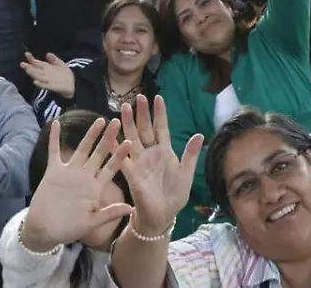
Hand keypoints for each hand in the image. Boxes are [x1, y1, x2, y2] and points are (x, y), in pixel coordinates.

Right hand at [20, 53, 76, 97]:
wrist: (73, 84)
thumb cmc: (65, 74)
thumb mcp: (60, 64)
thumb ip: (54, 59)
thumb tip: (47, 54)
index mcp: (46, 68)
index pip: (37, 63)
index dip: (31, 59)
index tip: (26, 53)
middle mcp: (45, 74)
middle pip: (35, 70)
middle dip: (28, 67)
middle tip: (22, 64)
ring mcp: (47, 81)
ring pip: (38, 77)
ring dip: (32, 74)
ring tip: (27, 70)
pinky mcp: (52, 87)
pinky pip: (45, 86)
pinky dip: (40, 84)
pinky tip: (35, 82)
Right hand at [20, 117, 131, 251]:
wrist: (45, 230)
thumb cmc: (68, 228)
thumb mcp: (91, 222)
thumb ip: (109, 213)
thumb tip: (131, 209)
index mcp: (95, 187)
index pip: (111, 168)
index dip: (120, 155)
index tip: (130, 141)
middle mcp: (84, 176)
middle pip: (99, 153)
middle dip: (108, 138)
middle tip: (117, 122)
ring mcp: (69, 172)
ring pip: (82, 149)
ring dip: (90, 135)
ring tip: (99, 120)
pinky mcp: (53, 171)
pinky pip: (54, 151)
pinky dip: (54, 138)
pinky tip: (55, 123)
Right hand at [119, 95, 203, 236]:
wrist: (162, 215)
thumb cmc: (175, 195)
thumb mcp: (186, 174)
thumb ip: (190, 154)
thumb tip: (200, 134)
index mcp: (164, 152)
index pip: (161, 128)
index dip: (159, 113)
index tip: (158, 97)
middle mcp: (150, 153)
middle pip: (144, 129)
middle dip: (141, 113)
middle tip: (138, 96)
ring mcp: (139, 162)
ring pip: (131, 138)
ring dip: (127, 124)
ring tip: (123, 108)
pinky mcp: (131, 174)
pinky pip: (123, 158)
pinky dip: (116, 147)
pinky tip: (111, 136)